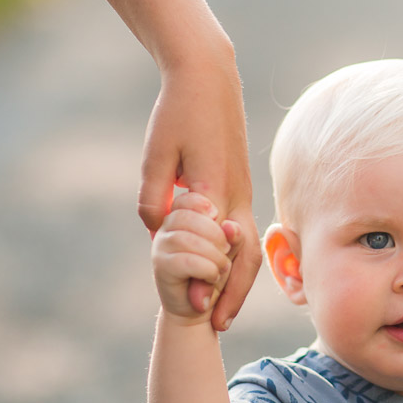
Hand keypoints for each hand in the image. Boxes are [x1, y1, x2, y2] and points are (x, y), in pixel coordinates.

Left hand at [139, 63, 260, 330]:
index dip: (205, 284)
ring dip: (237, 280)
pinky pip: (244, 232)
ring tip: (221, 305)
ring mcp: (243, 190)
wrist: (208, 77)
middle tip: (217, 324)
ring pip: (249, 248)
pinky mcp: (239, 184)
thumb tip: (156, 235)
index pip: (215, 252)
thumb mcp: (156, 155)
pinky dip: (237, 259)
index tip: (193, 310)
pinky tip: (221, 271)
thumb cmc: (178, 112)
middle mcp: (237, 196)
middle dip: (232, 294)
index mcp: (216, 192)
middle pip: (245, 258)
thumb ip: (154, 198)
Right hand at [151, 191, 237, 322]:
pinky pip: (186, 260)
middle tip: (225, 252)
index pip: (189, 199)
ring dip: (214, 256)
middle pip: (189, 217)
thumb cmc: (214, 273)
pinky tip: (211, 276)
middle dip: (216, 236)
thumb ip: (234, 238)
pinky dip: (206, 268)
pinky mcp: (161, 266)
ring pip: (187, 239)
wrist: (196, 308)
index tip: (218, 217)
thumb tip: (231, 228)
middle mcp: (166, 227)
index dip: (204, 207)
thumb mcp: (230, 251)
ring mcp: (161, 245)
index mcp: (182, 215)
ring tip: (220, 268)